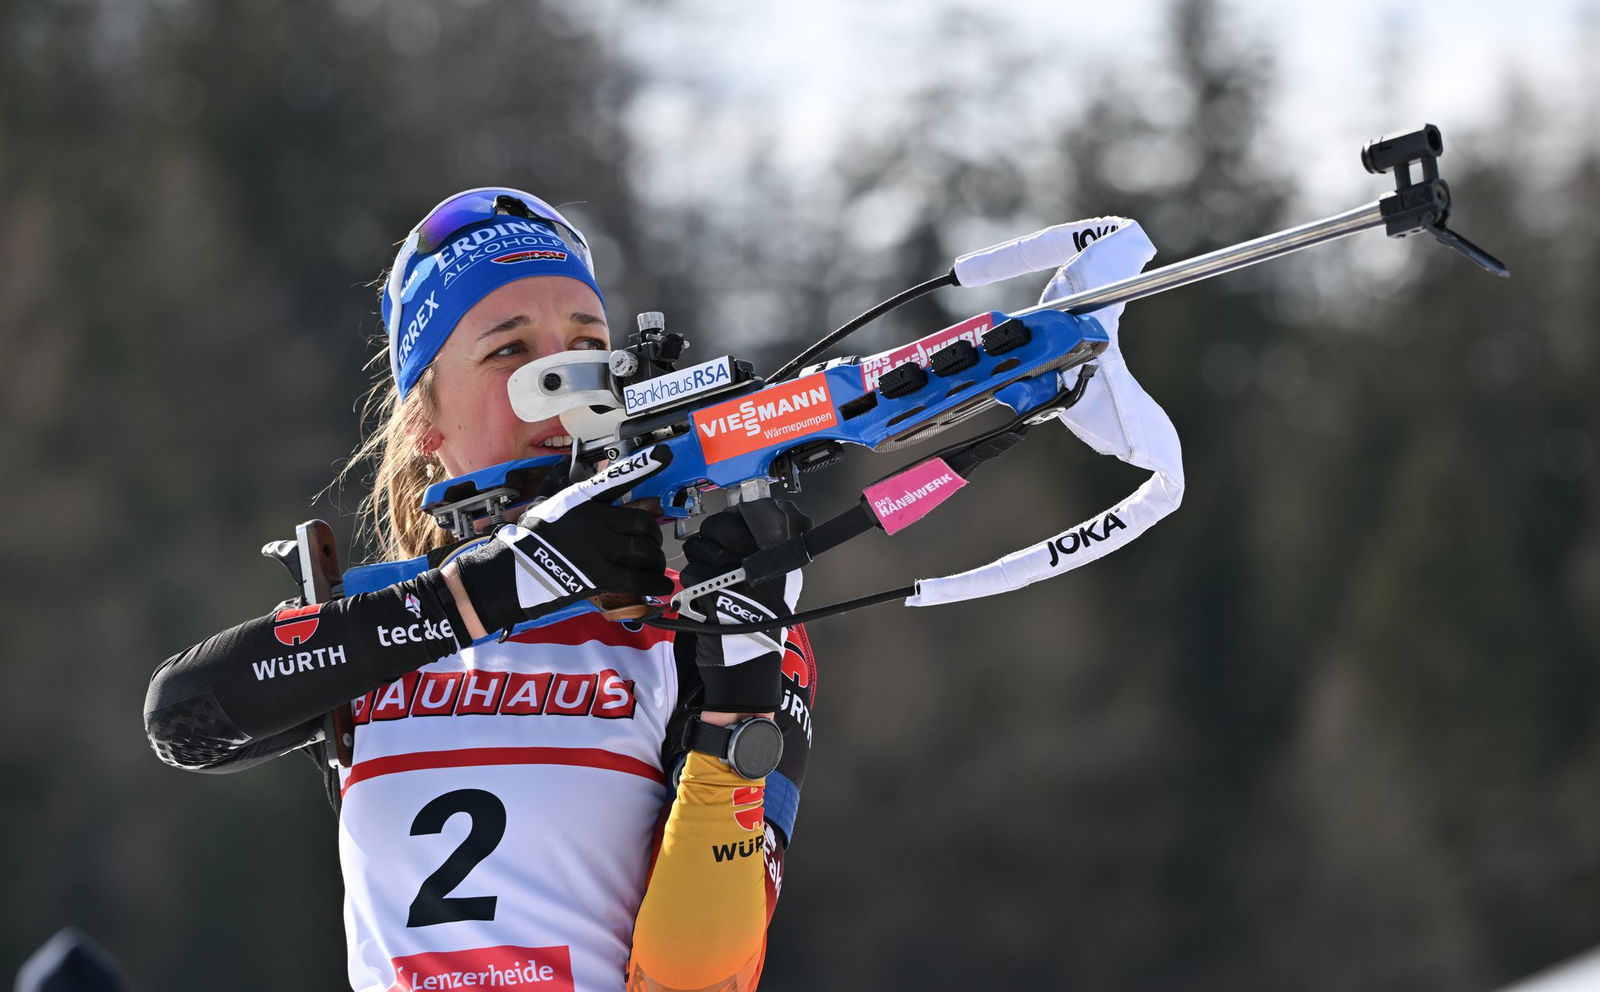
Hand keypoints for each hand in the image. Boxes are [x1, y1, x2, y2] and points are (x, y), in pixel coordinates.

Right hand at [451, 447, 673, 633]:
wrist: (507, 574)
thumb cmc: (525, 539)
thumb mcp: (544, 505)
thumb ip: (563, 490)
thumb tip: (567, 470)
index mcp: (582, 500)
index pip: (617, 478)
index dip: (643, 464)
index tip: (665, 453)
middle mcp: (594, 519)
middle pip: (642, 523)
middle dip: (653, 535)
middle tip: (652, 543)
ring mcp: (597, 547)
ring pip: (644, 550)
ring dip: (654, 560)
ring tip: (654, 565)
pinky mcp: (598, 575)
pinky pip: (637, 577)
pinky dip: (653, 582)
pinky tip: (661, 586)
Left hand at [680, 497, 808, 712]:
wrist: (750, 658)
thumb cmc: (763, 619)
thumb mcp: (780, 581)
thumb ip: (774, 548)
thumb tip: (772, 514)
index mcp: (777, 554)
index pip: (754, 512)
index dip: (736, 517)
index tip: (734, 524)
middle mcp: (758, 559)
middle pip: (721, 525)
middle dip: (711, 537)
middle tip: (716, 555)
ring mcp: (733, 573)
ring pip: (700, 547)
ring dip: (699, 561)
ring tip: (711, 579)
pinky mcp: (710, 589)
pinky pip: (690, 572)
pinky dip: (691, 584)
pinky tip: (704, 596)